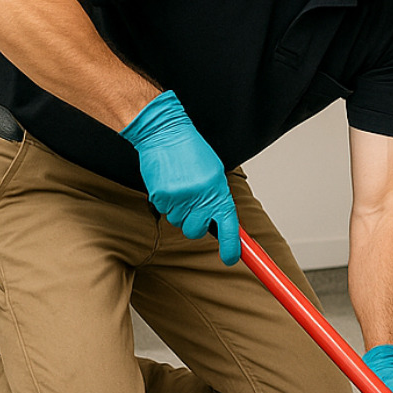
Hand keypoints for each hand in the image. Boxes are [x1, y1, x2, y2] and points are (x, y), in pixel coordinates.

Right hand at [120, 91, 240, 264]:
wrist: (164, 134)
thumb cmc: (191, 152)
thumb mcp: (215, 174)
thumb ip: (218, 198)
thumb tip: (221, 223)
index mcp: (218, 192)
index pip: (229, 228)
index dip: (232, 248)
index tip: (231, 258)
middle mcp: (200, 198)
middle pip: (196, 232)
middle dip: (196, 225)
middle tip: (194, 208)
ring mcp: (179, 200)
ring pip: (179, 223)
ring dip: (180, 212)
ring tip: (181, 188)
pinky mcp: (160, 198)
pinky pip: (165, 212)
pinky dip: (167, 203)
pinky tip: (169, 185)